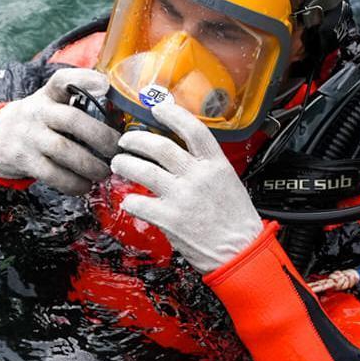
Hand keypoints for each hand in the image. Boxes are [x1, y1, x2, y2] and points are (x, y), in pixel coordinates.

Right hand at [0, 68, 121, 194]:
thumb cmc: (36, 120)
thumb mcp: (49, 102)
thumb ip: (76, 103)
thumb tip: (120, 116)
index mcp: (48, 95)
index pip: (62, 79)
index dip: (84, 79)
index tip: (105, 85)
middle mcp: (38, 112)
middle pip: (71, 120)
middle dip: (100, 137)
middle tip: (116, 150)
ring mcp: (30, 137)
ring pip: (64, 150)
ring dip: (90, 165)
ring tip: (103, 172)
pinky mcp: (25, 161)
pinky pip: (53, 175)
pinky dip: (73, 183)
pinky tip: (84, 186)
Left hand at [109, 97, 265, 271]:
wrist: (241, 253)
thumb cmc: (236, 222)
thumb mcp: (229, 183)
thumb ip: (206, 167)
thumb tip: (182, 155)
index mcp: (216, 164)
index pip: (193, 129)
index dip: (172, 114)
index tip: (157, 108)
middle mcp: (198, 176)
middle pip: (159, 146)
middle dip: (136, 140)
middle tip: (126, 141)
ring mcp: (182, 197)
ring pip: (143, 170)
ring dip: (125, 164)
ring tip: (118, 164)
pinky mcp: (170, 219)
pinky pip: (139, 202)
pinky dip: (129, 200)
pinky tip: (129, 200)